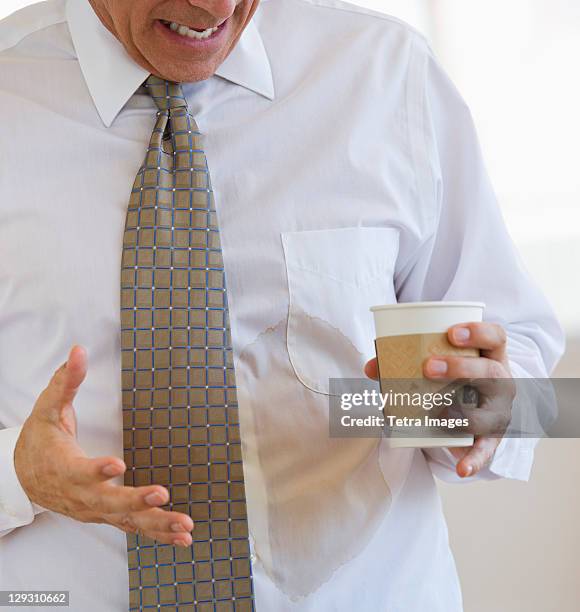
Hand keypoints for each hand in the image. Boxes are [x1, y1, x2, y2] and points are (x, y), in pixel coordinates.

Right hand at [14, 345, 192, 545]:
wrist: (22, 477)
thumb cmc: (39, 441)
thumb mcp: (47, 408)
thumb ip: (67, 382)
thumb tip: (79, 350)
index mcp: (64, 467)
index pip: (80, 471)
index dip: (97, 470)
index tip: (117, 464)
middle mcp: (81, 494)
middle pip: (109, 502)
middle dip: (136, 501)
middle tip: (162, 495)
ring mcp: (94, 509)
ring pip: (126, 521)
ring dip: (157, 525)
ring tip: (185, 527)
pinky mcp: (105, 514)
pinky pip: (132, 527)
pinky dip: (156, 533)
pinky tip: (182, 539)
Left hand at [365, 322, 515, 478]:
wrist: (481, 405)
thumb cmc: (457, 377)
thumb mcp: (443, 363)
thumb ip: (406, 362)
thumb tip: (370, 367)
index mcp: (491, 356)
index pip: (496, 338)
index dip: (478, 333)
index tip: (451, 332)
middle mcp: (502, 382)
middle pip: (491, 372)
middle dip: (461, 368)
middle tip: (428, 367)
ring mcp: (500, 410)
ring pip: (491, 413)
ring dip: (465, 415)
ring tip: (439, 413)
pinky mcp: (493, 437)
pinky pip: (486, 450)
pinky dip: (474, 460)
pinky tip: (462, 467)